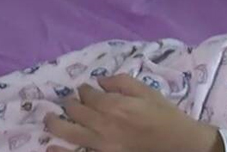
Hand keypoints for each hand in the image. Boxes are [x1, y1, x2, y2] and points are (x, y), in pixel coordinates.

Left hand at [45, 75, 219, 151]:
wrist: (177, 143)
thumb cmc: (164, 115)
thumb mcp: (147, 90)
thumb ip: (122, 82)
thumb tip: (101, 81)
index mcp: (115, 104)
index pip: (88, 94)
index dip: (84, 89)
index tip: (84, 89)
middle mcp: (103, 123)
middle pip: (76, 111)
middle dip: (69, 102)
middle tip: (68, 100)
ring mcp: (101, 144)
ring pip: (69, 132)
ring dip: (55, 123)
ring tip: (48, 118)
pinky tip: (50, 147)